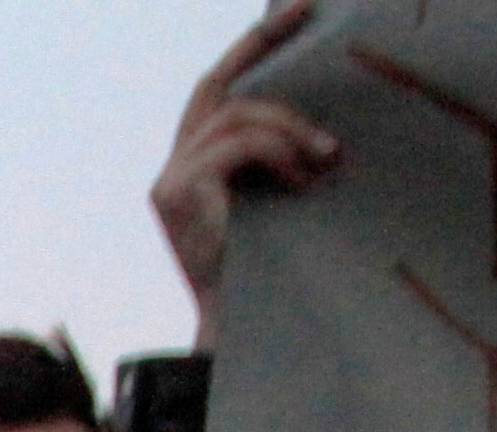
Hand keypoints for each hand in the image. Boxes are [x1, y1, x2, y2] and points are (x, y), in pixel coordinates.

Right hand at [155, 5, 340, 345]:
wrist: (249, 334)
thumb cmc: (274, 275)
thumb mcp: (281, 199)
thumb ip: (281, 157)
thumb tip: (327, 121)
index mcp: (193, 169)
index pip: (216, 91)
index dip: (252, 46)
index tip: (296, 8)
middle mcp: (171, 170)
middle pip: (217, 87)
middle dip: (261, 43)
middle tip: (311, 14)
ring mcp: (169, 182)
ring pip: (237, 116)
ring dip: (291, 129)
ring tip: (325, 160)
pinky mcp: (177, 194)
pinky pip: (238, 144)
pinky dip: (278, 153)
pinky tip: (301, 182)